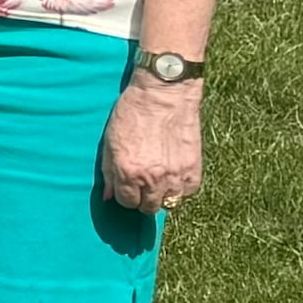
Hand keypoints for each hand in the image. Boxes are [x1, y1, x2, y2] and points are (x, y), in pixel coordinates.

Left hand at [101, 75, 205, 211]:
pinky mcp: (193, 168)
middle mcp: (151, 179)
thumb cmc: (132, 114)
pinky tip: (175, 175)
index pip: (127, 202)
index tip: (128, 186)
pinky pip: (188, 192)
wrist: (163, 95)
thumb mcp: (110, 142)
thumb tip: (109, 196)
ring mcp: (175, 175)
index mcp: (127, 172)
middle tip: (143, 186)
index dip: (126, 195)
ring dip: (163, 195)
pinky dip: (182, 187)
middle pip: (148, 207)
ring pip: (169, 203)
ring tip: (159, 180)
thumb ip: (109, 172)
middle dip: (143, 199)